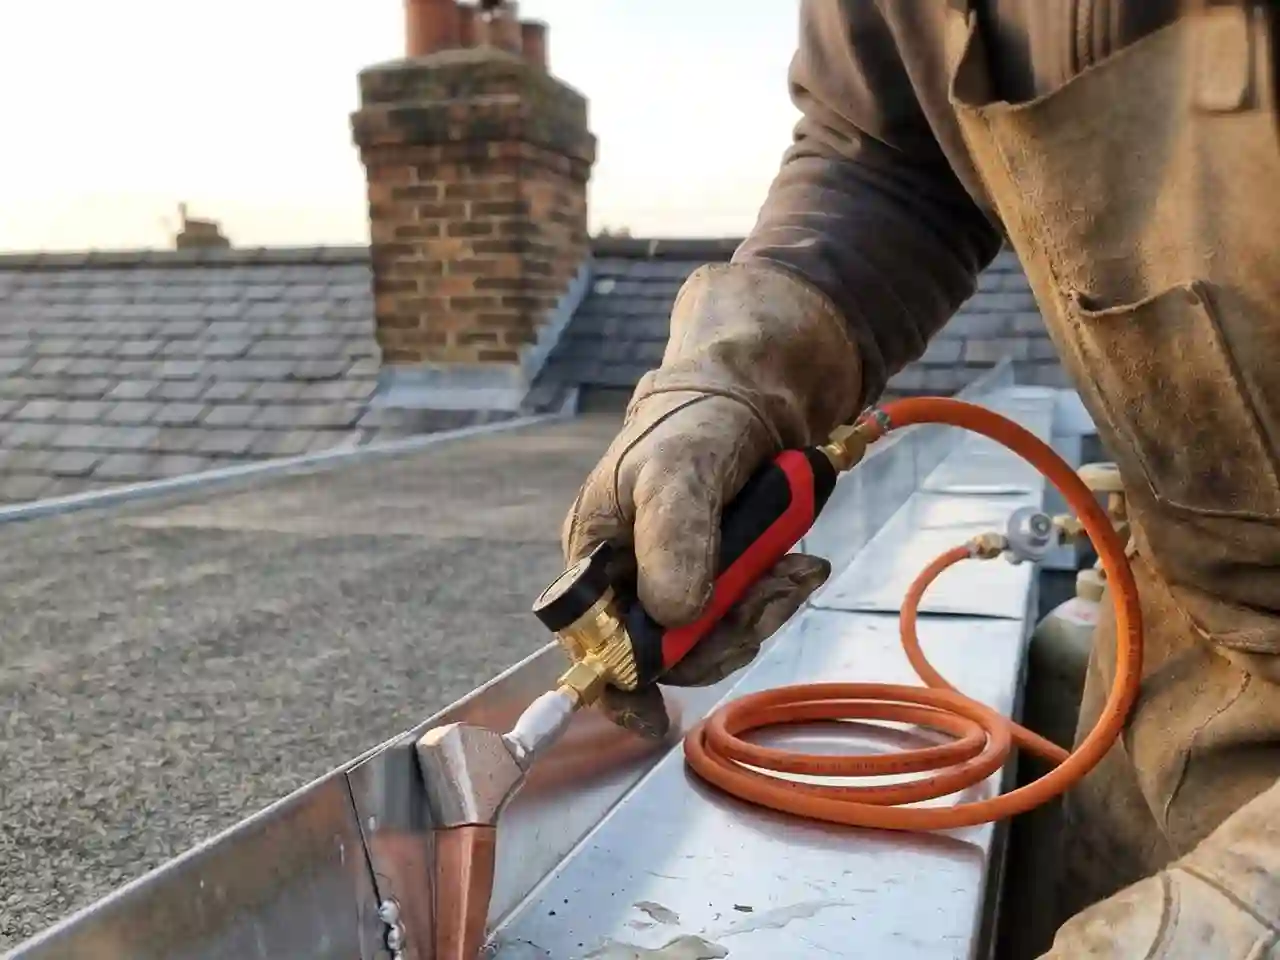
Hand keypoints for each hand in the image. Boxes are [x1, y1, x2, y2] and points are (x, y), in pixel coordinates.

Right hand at [560, 261, 863, 737]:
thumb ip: (673, 538)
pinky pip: (750, 616)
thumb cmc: (696, 421)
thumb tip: (672, 617)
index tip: (648, 716)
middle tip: (770, 594)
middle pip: (666, 652)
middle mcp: (633, 577)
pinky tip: (801, 566)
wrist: (758, 396)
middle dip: (722, 635)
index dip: (616, 685)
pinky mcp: (726, 579)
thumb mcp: (679, 471)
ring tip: (795, 570)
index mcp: (596, 556)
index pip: (591, 639)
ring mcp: (682, 580)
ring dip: (762, 613)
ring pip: (715, 639)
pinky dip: (780, 597)